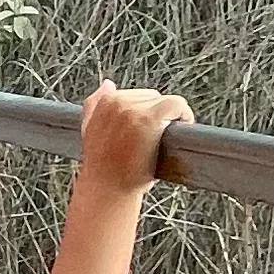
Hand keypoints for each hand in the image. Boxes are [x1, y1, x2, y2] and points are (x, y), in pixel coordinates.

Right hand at [77, 81, 192, 192]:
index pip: (134, 95)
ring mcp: (133, 110)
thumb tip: (107, 84)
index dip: (143, 112)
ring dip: (168, 117)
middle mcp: (117, 102)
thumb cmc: (102, 167)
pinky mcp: (150, 119)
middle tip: (152, 139)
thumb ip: (95, 105)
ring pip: (165, 102)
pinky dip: (184, 114)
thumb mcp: (89, 131)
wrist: (107, 189)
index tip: (144, 131)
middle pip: (151, 97)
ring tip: (161, 139)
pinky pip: (177, 104)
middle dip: (155, 115)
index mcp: (103, 102)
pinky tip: (182, 128)